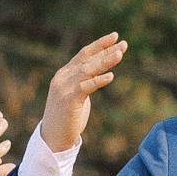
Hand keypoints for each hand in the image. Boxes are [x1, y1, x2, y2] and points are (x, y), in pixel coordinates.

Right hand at [42, 34, 125, 155]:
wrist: (52, 138)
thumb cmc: (67, 118)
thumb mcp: (76, 96)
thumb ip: (84, 83)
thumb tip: (100, 74)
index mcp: (64, 74)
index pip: (84, 55)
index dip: (99, 45)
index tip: (115, 37)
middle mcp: (63, 78)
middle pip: (88, 60)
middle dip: (106, 51)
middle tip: (124, 44)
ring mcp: (64, 89)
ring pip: (87, 70)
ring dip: (105, 61)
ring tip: (120, 54)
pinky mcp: (69, 101)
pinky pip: (86, 87)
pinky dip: (98, 80)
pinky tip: (111, 76)